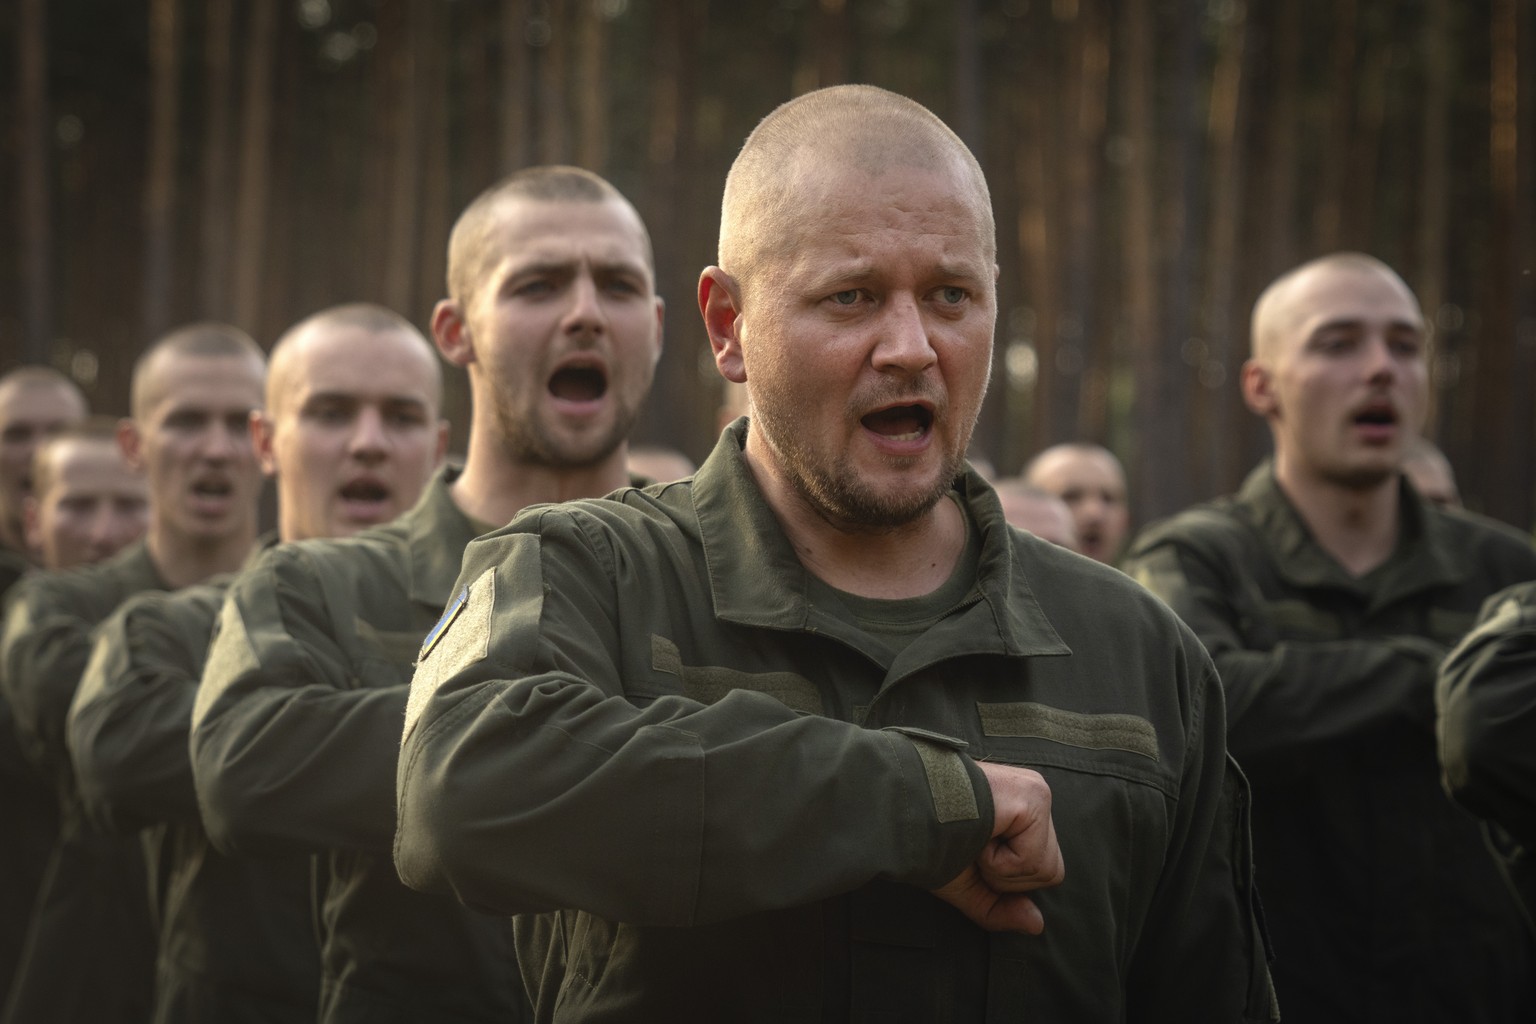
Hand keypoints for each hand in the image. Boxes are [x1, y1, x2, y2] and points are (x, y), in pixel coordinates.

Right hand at [931, 761, 1064, 933]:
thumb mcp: (967, 882)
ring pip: (1044, 869)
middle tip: (972, 848)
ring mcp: (1037, 792)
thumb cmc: (929, 839)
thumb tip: (1037, 925)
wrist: (902, 812)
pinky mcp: (1032, 798)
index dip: (1004, 878)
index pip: (1042, 867)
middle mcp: (1036, 792)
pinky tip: (977, 835)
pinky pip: (1031, 860)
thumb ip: (1001, 906)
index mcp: (1024, 806)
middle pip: (1049, 870)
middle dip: (1007, 877)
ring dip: (1000, 870)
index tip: (972, 852)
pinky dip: (998, 863)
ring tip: (973, 840)